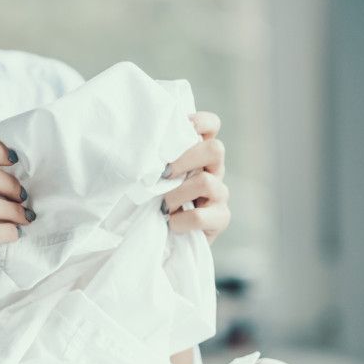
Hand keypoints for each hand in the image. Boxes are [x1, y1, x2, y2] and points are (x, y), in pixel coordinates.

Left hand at [162, 111, 230, 243]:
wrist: (164, 239)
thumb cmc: (155, 201)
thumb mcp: (155, 175)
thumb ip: (157, 158)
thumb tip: (141, 143)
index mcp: (200, 154)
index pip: (211, 125)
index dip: (199, 123)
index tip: (175, 135)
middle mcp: (215, 170)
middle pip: (215, 149)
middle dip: (185, 159)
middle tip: (163, 174)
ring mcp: (220, 194)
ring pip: (205, 182)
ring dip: (176, 195)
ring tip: (163, 206)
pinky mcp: (221, 218)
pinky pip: (199, 216)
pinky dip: (179, 220)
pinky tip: (170, 223)